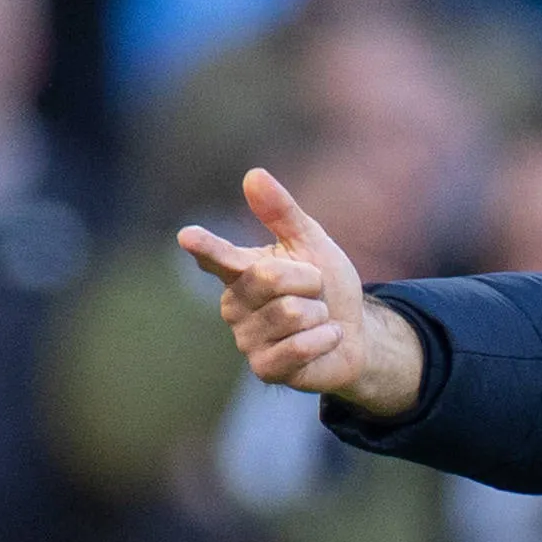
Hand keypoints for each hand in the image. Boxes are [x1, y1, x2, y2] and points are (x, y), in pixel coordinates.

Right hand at [178, 167, 423, 418]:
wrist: (354, 333)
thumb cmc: (326, 287)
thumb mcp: (311, 244)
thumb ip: (282, 213)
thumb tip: (253, 174)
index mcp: (240, 271)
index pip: (218, 256)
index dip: (206, 246)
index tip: (188, 235)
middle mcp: (234, 304)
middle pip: (272, 278)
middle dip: (309, 281)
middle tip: (315, 292)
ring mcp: (246, 339)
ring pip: (292, 312)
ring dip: (320, 313)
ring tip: (316, 318)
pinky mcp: (265, 368)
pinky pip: (300, 346)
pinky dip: (326, 338)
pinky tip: (323, 340)